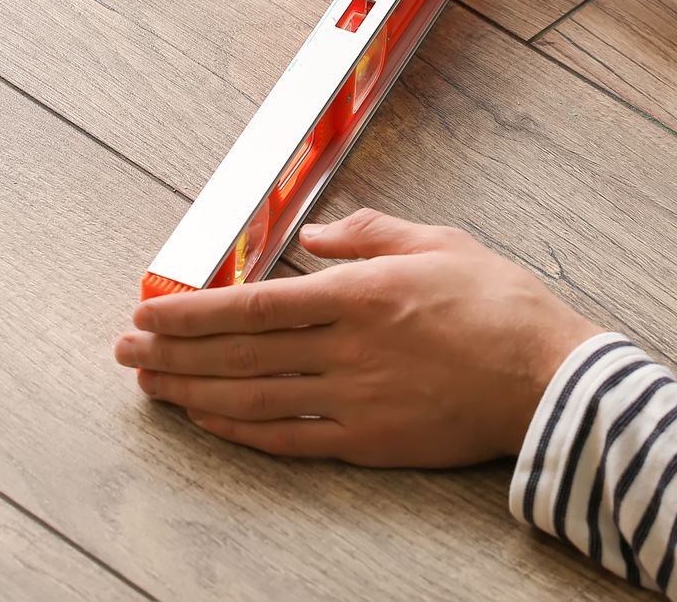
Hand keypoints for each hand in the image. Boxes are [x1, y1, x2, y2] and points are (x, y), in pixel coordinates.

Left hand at [116, 208, 604, 466]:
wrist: (550, 378)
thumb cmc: (501, 305)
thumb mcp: (439, 242)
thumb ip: (369, 234)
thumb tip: (317, 234)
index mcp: (360, 294)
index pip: (253, 305)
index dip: (191, 313)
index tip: (148, 313)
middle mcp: (346, 349)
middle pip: (238, 355)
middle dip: (173, 354)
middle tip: (126, 352)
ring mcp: (354, 401)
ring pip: (252, 400)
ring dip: (194, 394)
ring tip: (153, 387)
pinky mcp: (369, 441)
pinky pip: (289, 440)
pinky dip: (241, 432)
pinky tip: (212, 422)